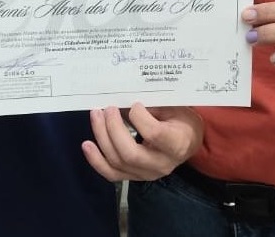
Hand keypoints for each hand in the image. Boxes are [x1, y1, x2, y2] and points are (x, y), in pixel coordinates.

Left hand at [81, 104, 203, 181]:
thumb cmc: (181, 120)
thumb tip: (124, 97)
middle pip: (130, 153)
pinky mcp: (134, 177)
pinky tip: (87, 145)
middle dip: (113, 129)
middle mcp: (161, 164)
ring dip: (102, 137)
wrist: (187, 142)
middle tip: (107, 108)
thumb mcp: (174, 107)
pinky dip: (96, 160)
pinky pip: (111, 173)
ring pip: (117, 162)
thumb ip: (152, 105)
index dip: (140, 118)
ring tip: (95, 115)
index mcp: (176, 144)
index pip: (155, 134)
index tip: (134, 104)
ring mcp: (146, 174)